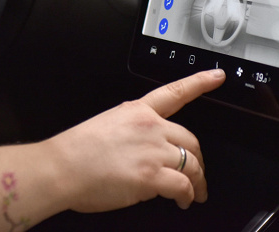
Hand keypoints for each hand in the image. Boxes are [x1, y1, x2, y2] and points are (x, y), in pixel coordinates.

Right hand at [49, 69, 225, 212]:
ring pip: (192, 164)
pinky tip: (183, 200)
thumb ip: (132, 134)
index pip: (175, 92)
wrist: (61, 167)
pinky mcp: (152, 176)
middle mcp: (150, 126)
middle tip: (198, 173)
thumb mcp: (107, 127)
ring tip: (195, 193)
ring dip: (198, 182)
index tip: (217, 76)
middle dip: (198, 159)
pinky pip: (184, 186)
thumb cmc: (75, 152)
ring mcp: (153, 150)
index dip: (200, 82)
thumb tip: (144, 152)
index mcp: (137, 111)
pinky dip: (188, 196)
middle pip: (190, 139)